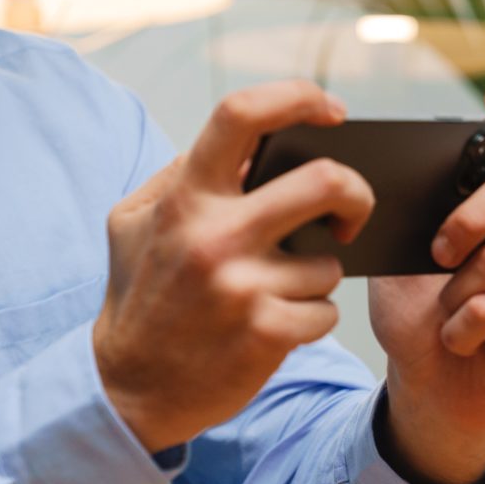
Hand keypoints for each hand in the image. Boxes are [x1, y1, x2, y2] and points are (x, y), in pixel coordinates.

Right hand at [93, 80, 374, 452]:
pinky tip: (274, 324)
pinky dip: (310, 318)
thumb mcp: (133, 220)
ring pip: (329, 262)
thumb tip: (248, 146)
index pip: (242, 114)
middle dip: (356, 193)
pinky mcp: (266, 334)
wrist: (129, 386)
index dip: (297, 97)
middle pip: (326, 182)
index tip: (332, 111)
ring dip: (314, 276)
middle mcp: (216, 235)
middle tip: (347, 214)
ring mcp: (244, 286)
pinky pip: (325, 311)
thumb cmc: (139, 293)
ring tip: (274, 290)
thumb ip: (180, 175)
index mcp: (187, 197)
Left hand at [369, 79, 484, 483]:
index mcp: (483, 195)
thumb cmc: (411, 309)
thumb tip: (360, 181)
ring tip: (440, 309)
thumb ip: (391, 216)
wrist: (428, 381)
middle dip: (476, 213)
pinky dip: (470, 323)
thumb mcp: (389, 255)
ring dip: (460, 287)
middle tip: (438, 249)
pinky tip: (455, 335)